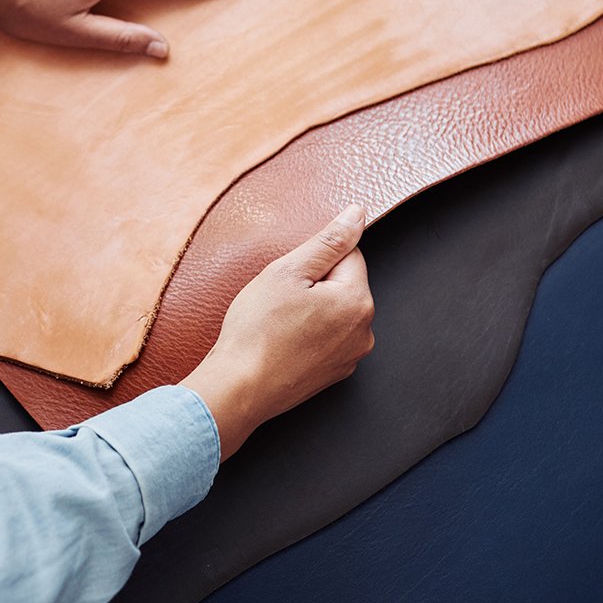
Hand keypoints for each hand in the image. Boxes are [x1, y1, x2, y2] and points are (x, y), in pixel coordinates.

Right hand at [181, 205, 375, 460]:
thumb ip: (329, 241)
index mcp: (358, 301)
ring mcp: (352, 355)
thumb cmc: (257, 330)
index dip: (315, 260)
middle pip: (344, 284)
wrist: (238, 389)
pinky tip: (284, 341)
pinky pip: (328, 336)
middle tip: (281, 300)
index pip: (348, 254)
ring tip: (281, 322)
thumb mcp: (288, 271)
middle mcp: (364, 331)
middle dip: (316, 284)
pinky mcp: (336, 372)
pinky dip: (310, 333)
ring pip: (336, 310)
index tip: (291, 278)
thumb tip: (358, 213)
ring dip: (313, 308)